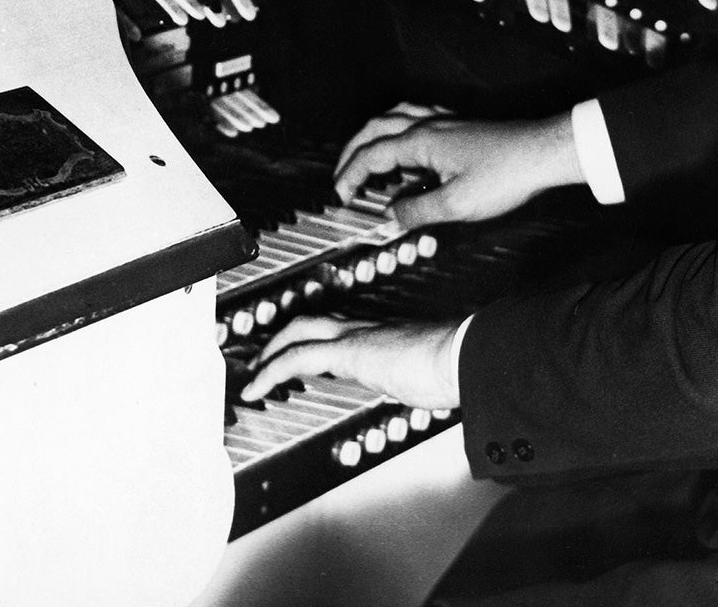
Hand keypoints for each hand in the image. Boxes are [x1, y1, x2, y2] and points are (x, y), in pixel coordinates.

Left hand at [240, 315, 460, 406]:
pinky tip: (257, 387)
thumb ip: (424, 380)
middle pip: (314, 323)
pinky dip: (271, 370)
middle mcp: (369, 328)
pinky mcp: (349, 351)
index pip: (344, 330)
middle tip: (265, 358)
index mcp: (388, 334)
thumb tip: (432, 394)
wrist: (464, 356)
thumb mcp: (435, 377)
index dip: (320, 339)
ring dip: (271, 353)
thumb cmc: (460, 367)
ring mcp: (357, 336)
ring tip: (253, 376)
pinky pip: (297, 357)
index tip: (306, 354)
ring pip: (299, 333)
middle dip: (285, 338)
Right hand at [334, 101, 582, 226]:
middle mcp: (428, 125)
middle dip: (351, 152)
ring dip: (372, 136)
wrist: (542, 153)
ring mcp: (445, 122)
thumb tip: (392, 216)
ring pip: (394, 117)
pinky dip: (399, 129)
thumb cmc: (507, 174)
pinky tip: (407, 143)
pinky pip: (417, 116)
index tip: (339, 196)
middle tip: (342, 177)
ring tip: (365, 156)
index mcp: (421, 142)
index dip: (349, 177)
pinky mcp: (460, 126)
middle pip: (374, 129)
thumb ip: (418, 211)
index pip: (370, 156)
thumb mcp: (457, 205)